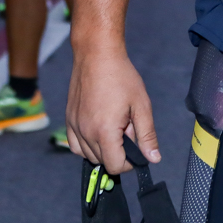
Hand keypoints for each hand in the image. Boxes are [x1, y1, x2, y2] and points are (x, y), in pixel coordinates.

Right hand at [66, 47, 159, 173]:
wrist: (97, 56)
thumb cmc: (122, 77)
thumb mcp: (141, 105)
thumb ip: (147, 135)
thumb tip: (154, 159)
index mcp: (104, 132)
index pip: (115, 166)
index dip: (130, 163)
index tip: (137, 149)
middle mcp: (85, 133)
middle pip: (103, 162)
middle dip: (119, 153)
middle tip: (128, 129)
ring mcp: (74, 127)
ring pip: (88, 156)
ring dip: (104, 150)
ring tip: (115, 126)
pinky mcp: (68, 120)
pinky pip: (75, 146)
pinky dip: (87, 146)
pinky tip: (99, 131)